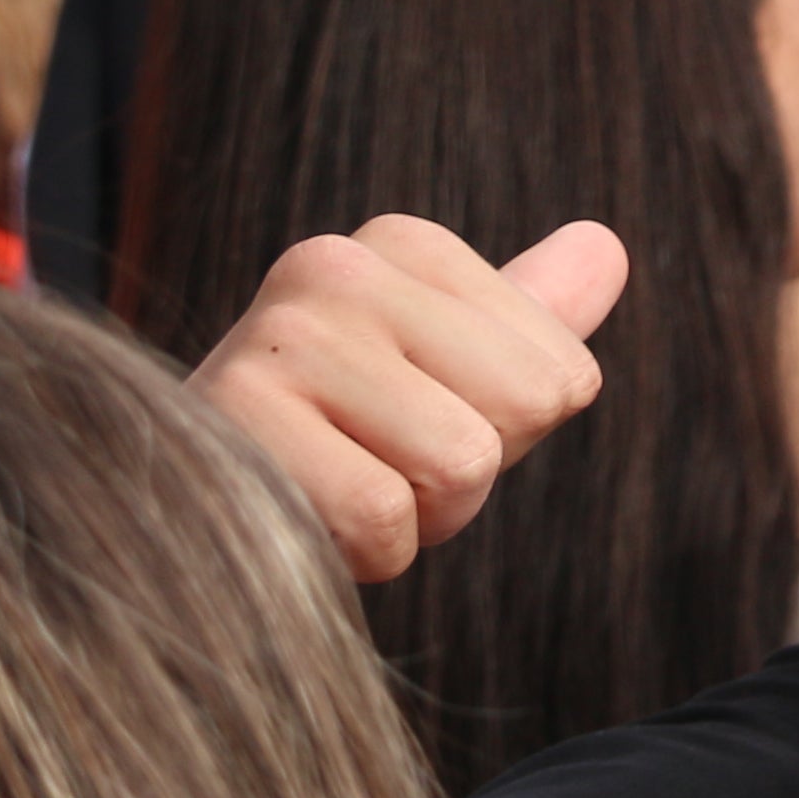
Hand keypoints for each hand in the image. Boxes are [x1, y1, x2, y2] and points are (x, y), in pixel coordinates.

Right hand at [192, 214, 621, 583]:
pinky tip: (302, 513)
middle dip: (471, 476)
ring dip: (419, 517)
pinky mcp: (239, 412)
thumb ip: (533, 320)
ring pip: (463, 464)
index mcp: (405, 246)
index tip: (421, 421)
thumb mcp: (452, 379)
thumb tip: (606, 247)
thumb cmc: (344, 443)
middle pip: (528, 408)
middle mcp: (338, 264)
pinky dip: (362, 550)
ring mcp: (285, 334)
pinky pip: (383, 517)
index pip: (565, 375)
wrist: (192, 513)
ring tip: (341, 483)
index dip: (508, 433)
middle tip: (380, 461)